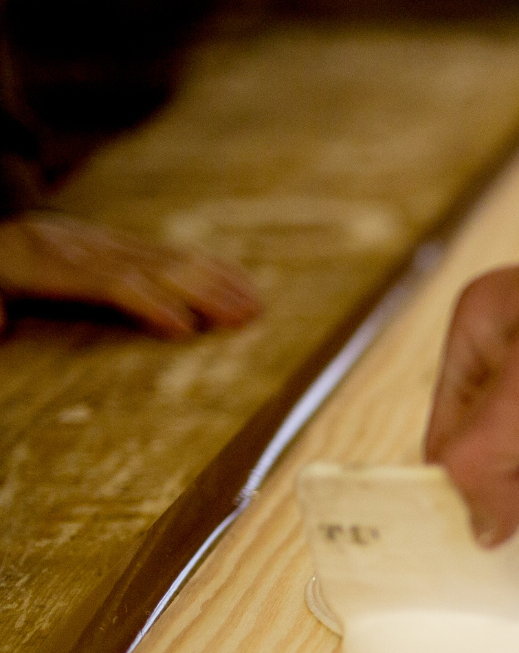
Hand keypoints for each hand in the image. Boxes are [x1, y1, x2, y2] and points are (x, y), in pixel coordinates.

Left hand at [0, 211, 259, 337]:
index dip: (148, 302)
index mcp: (46, 265)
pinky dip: (210, 268)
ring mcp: (105, 242)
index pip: (108, 282)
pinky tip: (242, 283)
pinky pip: (171, 253)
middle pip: (152, 267)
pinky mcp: (120, 243)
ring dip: (217, 283)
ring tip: (256, 306)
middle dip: (201, 292)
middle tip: (245, 318)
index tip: (185, 328)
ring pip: (168, 258)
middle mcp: (83, 247)